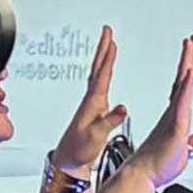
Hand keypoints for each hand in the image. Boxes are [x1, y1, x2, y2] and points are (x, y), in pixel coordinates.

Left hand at [50, 26, 127, 178]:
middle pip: (98, 68)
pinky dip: (104, 73)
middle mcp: (91, 100)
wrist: (68, 160)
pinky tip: (107, 73)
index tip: (111, 40)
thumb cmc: (79, 149)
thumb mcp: (96, 136)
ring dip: (103, 58)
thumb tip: (123, 108)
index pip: (102, 74)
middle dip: (104, 49)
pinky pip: (99, 84)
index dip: (107, 57)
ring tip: (109, 46)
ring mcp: (91, 103)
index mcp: (93, 102)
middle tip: (108, 32)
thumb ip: (109, 121)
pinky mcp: (93, 110)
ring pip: (98, 74)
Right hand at [138, 33, 192, 174]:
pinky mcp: (175, 125)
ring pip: (183, 85)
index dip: (189, 66)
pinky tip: (190, 72)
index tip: (192, 50)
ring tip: (191, 44)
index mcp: (176, 115)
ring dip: (188, 63)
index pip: (185, 85)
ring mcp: (174, 116)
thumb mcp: (187, 150)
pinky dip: (187, 86)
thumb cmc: (157, 165)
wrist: (141, 175)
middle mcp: (174, 112)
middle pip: (184, 78)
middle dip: (189, 57)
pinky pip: (182, 101)